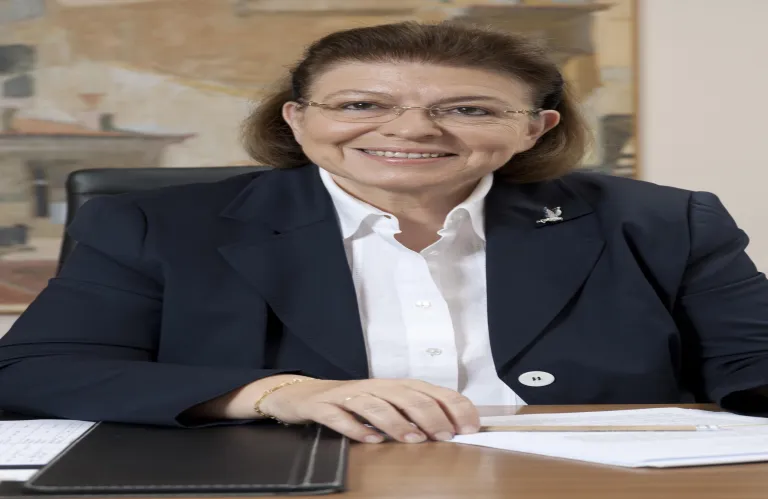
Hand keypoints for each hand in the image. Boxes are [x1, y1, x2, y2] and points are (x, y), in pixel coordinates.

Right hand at [258, 378, 480, 443]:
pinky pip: (339, 416)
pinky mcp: (323, 406)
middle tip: (446, 436)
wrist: (302, 394)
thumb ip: (414, 414)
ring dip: (396, 421)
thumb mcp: (387, 405)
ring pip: (375, 404)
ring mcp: (348, 395)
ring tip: (413, 440)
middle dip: (429, 415)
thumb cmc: (353, 403)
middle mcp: (375, 386)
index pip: (431, 391)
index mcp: (395, 385)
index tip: (470, 427)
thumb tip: (453, 430)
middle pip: (406, 396)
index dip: (452, 406)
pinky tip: (370, 441)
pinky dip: (355, 428)